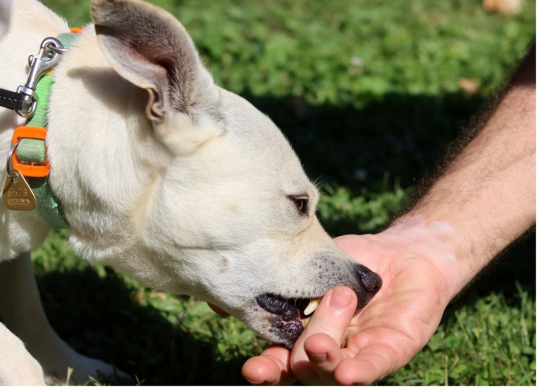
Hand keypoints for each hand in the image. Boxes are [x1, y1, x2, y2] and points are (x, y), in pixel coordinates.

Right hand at [241, 223, 459, 384]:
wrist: (403, 249)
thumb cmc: (352, 259)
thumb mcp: (308, 266)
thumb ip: (275, 284)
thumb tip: (219, 301)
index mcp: (308, 335)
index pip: (284, 361)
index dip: (267, 369)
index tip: (251, 369)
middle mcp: (333, 350)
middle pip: (305, 367)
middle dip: (296, 360)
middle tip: (296, 333)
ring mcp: (361, 352)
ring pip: (335, 370)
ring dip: (323, 361)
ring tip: (320, 343)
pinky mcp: (394, 348)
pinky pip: (376, 365)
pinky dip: (360, 370)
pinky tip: (348, 373)